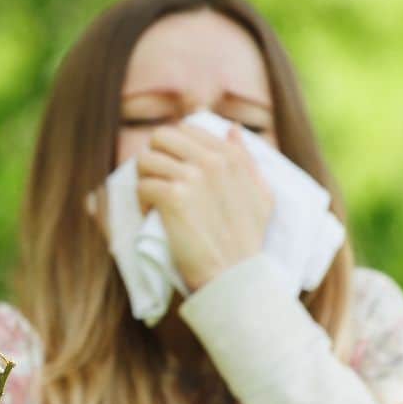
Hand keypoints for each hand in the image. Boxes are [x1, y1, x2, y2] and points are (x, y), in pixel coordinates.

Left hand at [135, 121, 273, 291]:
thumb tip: (232, 128)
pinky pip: (142, 186)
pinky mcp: (173, 197)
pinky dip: (142, 202)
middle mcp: (212, 160)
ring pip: (145, 161)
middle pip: (160, 137)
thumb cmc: (247, 240)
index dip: (173, 149)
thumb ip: (246, 159)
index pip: (186, 129)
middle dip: (155, 159)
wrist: (235, 275)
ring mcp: (192, 176)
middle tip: (159, 184)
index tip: (175, 172)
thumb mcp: (260, 194)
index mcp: (231, 155)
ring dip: (146, 181)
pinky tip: (154, 216)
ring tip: (156, 203)